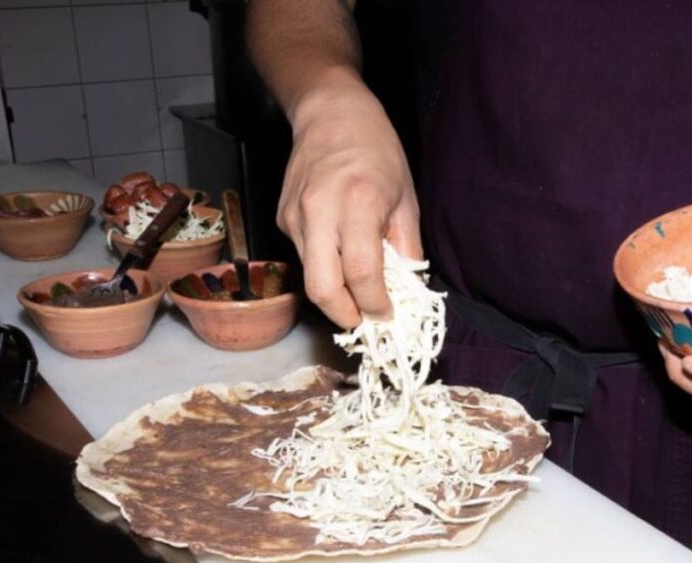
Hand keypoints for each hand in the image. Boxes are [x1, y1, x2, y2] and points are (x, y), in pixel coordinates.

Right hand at [278, 78, 420, 327]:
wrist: (330, 112)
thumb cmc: (375, 149)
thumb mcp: (406, 198)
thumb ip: (407, 247)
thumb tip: (408, 289)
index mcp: (358, 204)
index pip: (361, 274)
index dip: (375, 304)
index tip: (387, 314)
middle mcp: (320, 212)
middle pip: (322, 288)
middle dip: (345, 315)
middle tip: (365, 321)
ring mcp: (296, 217)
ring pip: (310, 277)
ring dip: (335, 295)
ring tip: (358, 294)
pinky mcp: (283, 219)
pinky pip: (305, 256)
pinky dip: (325, 267)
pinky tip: (340, 255)